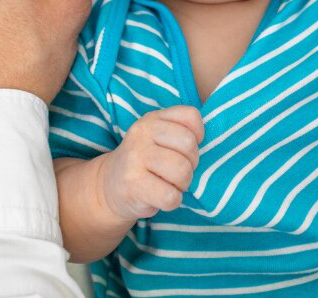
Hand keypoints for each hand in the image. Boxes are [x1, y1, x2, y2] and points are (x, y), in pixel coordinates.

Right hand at [100, 106, 204, 220]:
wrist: (109, 187)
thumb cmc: (146, 162)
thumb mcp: (159, 137)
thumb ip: (182, 131)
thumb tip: (209, 144)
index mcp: (152, 118)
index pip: (191, 116)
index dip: (198, 135)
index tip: (186, 148)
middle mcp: (142, 133)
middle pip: (189, 145)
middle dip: (191, 164)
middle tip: (177, 171)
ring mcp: (135, 158)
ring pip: (182, 171)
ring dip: (183, 184)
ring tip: (170, 184)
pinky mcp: (133, 184)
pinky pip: (170, 196)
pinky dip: (173, 201)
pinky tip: (161, 197)